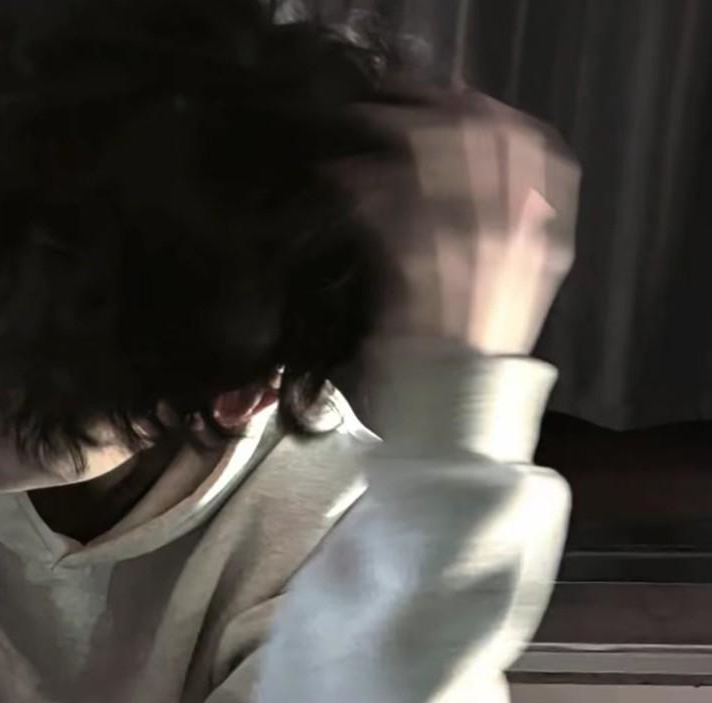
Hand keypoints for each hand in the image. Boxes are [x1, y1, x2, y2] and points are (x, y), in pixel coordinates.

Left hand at [337, 86, 580, 356]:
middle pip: (484, 137)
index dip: (489, 115)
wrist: (454, 412)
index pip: (535, 146)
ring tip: (359, 127)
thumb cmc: (470, 353)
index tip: (453, 101)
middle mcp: (520, 233)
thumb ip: (502, 225)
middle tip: (392, 103)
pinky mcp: (422, 266)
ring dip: (390, 132)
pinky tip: (341, 179)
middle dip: (433, 109)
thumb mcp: (509, 285)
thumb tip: (459, 163)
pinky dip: (360, 184)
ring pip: (436, 158)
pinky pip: (389, 203)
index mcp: (550, 237)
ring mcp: (474, 246)